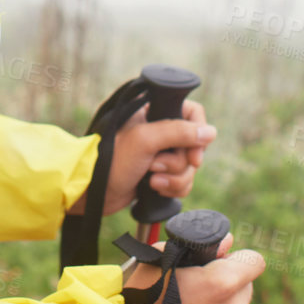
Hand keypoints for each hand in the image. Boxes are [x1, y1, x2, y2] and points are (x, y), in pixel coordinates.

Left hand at [66, 97, 216, 216]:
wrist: (93, 192)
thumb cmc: (110, 160)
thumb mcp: (144, 140)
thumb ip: (178, 132)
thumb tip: (210, 132)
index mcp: (152, 111)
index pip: (192, 112)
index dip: (197, 133)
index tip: (193, 153)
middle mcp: (158, 129)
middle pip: (193, 144)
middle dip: (179, 163)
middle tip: (155, 165)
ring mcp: (159, 152)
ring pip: (189, 166)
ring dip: (174, 178)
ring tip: (151, 179)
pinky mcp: (159, 173)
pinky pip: (182, 181)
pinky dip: (171, 187)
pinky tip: (153, 188)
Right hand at [127, 234, 266, 303]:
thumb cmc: (140, 296)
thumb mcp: (161, 258)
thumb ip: (198, 246)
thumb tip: (226, 243)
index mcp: (222, 282)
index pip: (255, 261)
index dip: (238, 258)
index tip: (222, 262)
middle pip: (245, 288)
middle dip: (228, 285)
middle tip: (199, 287)